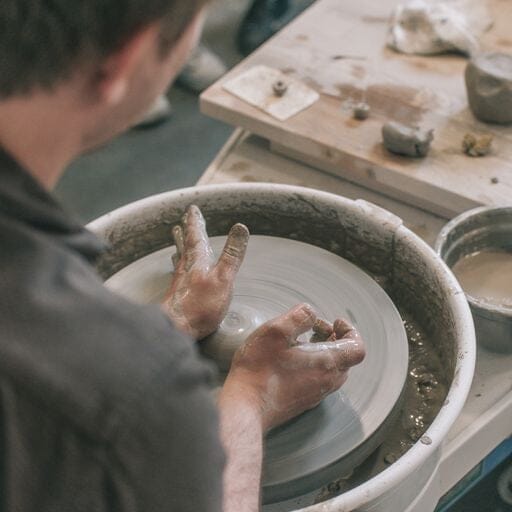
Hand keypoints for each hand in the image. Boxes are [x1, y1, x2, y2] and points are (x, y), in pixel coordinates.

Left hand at [162, 205, 248, 339]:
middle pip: (186, 246)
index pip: (196, 237)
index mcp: (198, 261)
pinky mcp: (178, 296)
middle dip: (187, 232)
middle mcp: (186, 269)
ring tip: (178, 239)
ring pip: (181, 259)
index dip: (195, 222)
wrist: (176, 328)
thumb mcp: (224, 278)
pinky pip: (179, 274)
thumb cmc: (200, 306)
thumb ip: (232, 254)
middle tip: (183, 220)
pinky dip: (180, 266)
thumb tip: (240, 227)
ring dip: (181, 247)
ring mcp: (180, 283)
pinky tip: (179, 272)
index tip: (192, 210)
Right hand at [220, 304, 364, 431]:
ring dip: (324, 350)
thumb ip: (299, 316)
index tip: (335, 322)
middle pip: (346, 358)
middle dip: (335, 338)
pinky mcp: (303, 400)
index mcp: (327, 363)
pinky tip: (290, 358)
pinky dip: (314, 364)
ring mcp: (316, 393)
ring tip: (301, 340)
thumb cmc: (259, 369)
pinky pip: (319, 379)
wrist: (246, 406)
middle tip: (315, 328)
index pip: (357, 348)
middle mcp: (327, 381)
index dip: (350, 331)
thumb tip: (311, 313)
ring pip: (332, 369)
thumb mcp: (276, 331)